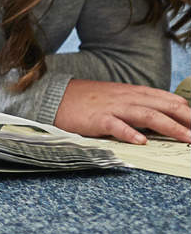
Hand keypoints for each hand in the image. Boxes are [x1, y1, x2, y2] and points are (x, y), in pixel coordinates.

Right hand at [57, 79, 190, 143]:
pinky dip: (130, 133)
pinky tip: (142, 141)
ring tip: (187, 138)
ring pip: (148, 115)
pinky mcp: (98, 119)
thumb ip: (139, 104)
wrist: (56, 97)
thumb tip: (163, 116)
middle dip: (187, 120)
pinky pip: (116, 126)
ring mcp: (113, 108)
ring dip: (170, 127)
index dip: (187, 112)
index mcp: (134, 93)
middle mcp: (128, 98)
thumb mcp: (117, 97)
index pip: (169, 100)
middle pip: (164, 107)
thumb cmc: (87, 100)